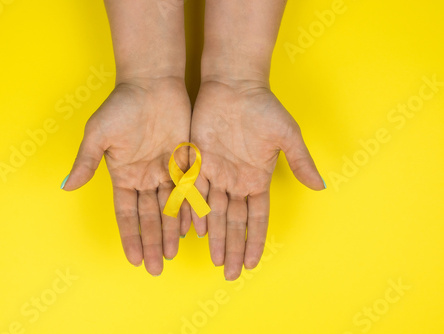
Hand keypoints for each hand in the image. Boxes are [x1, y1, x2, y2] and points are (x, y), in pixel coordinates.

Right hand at [62, 77, 191, 275]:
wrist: (152, 83)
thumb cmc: (122, 106)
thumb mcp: (99, 134)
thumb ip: (86, 161)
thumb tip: (66, 186)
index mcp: (124, 175)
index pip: (127, 213)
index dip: (131, 236)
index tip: (134, 259)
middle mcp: (145, 177)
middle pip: (150, 216)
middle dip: (152, 242)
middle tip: (158, 267)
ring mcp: (166, 171)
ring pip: (170, 208)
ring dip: (171, 231)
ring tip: (174, 254)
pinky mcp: (186, 162)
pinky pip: (190, 191)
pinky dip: (192, 209)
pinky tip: (194, 229)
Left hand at [190, 80, 324, 279]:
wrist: (234, 85)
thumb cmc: (263, 108)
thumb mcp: (287, 135)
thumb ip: (299, 161)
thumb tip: (320, 187)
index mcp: (256, 178)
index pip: (256, 218)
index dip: (254, 240)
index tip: (252, 263)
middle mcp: (236, 180)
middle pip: (234, 222)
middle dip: (233, 248)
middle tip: (229, 273)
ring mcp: (216, 173)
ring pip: (214, 213)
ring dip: (214, 237)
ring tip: (214, 260)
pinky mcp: (197, 162)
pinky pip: (194, 192)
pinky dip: (194, 212)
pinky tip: (194, 232)